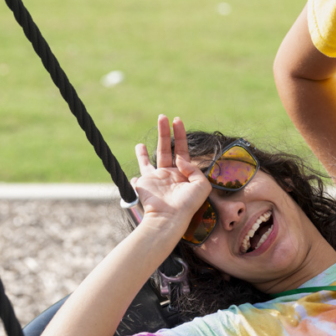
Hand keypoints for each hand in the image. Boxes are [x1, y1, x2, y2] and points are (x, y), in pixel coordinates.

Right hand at [132, 115, 209, 234]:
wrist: (168, 218)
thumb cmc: (187, 204)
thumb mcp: (202, 185)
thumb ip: (194, 168)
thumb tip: (180, 159)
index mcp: (184, 174)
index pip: (182, 150)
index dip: (180, 135)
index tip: (177, 120)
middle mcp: (170, 175)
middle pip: (166, 149)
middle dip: (165, 132)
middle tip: (162, 117)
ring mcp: (156, 179)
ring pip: (149, 160)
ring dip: (144, 151)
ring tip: (139, 143)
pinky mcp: (143, 184)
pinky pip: (138, 175)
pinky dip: (135, 172)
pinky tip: (133, 174)